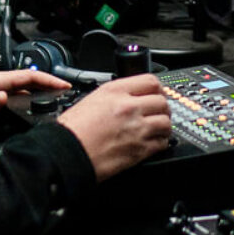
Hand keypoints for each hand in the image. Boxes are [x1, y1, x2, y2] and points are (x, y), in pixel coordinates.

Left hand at [0, 68, 67, 115]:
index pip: (26, 77)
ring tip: (55, 97)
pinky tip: (33, 107)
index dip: (46, 80)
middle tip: (66, 90)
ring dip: (40, 91)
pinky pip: (16, 97)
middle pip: (28, 80)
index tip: (62, 84)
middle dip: (48, 83)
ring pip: (24, 88)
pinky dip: (29, 100)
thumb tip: (6, 97)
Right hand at [56, 74, 171, 180]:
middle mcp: (129, 107)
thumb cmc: (73, 130)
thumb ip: (114, 96)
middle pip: (162, 102)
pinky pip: (162, 143)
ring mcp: (137, 128)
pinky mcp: (140, 149)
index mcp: (115, 92)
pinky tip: (154, 143)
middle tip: (159, 113)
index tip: (157, 94)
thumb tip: (130, 98)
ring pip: (166, 122)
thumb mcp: (92, 100)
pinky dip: (161, 143)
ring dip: (164, 126)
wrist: (67, 153)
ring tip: (158, 130)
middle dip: (162, 108)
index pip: (150, 81)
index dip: (158, 89)